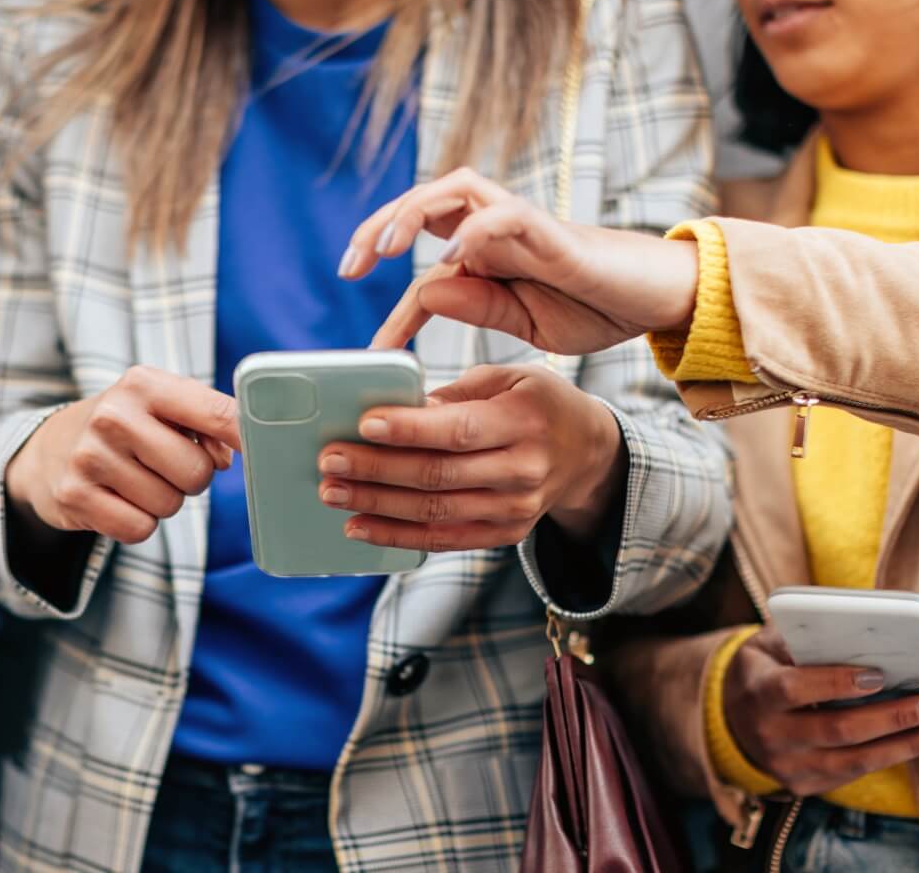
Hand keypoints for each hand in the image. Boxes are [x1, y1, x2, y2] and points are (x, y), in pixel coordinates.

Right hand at [6, 366, 239, 544]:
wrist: (49, 450)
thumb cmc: (126, 427)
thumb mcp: (162, 407)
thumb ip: (206, 423)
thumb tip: (233, 456)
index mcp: (144, 384)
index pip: (217, 413)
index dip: (248, 437)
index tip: (266, 449)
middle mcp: (114, 415)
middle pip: (198, 472)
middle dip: (192, 478)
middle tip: (165, 466)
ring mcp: (90, 457)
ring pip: (170, 505)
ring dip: (163, 501)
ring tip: (136, 479)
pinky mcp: (75, 496)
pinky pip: (139, 529)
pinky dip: (138, 523)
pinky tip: (119, 499)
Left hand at [315, 365, 627, 551]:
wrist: (587, 453)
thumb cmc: (537, 403)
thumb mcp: (509, 378)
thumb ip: (456, 393)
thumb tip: (400, 409)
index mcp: (524, 421)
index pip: (459, 430)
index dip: (410, 429)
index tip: (364, 423)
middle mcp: (523, 470)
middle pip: (438, 475)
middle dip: (377, 469)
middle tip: (330, 460)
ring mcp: (515, 509)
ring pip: (434, 513)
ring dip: (376, 505)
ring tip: (332, 493)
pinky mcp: (505, 534)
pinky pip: (443, 540)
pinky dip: (397, 537)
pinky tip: (359, 526)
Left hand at [340, 168, 699, 355]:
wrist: (657, 300)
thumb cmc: (595, 306)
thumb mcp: (525, 320)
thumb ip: (479, 305)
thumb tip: (427, 289)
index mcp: (486, 254)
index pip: (424, 267)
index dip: (396, 306)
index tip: (374, 351)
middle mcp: (496, 227)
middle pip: (424, 203)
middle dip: (380, 227)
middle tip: (350, 267)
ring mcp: (522, 223)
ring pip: (454, 189)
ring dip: (413, 212)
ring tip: (387, 248)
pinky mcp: (550, 229)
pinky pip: (503, 214)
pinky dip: (472, 231)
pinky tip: (449, 259)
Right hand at [723, 628, 918, 795]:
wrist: (730, 720)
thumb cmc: (764, 670)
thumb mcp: (768, 645)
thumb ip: (805, 637)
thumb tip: (865, 630)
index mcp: (758, 691)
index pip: (795, 688)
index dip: (836, 683)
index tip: (879, 675)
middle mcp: (770, 734)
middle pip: (837, 730)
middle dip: (892, 717)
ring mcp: (786, 765)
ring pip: (854, 761)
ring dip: (906, 745)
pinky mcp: (804, 785)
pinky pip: (854, 774)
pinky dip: (892, 757)